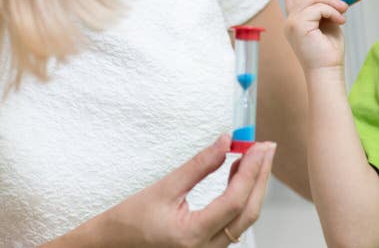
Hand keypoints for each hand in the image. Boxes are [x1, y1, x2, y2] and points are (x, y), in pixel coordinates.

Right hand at [45, 135, 275, 246]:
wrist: (110, 247)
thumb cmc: (129, 221)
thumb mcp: (163, 188)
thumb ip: (198, 166)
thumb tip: (226, 142)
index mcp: (192, 236)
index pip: (235, 200)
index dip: (251, 170)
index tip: (259, 146)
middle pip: (249, 212)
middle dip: (261, 177)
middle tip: (267, 147)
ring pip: (245, 219)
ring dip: (254, 186)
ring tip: (255, 156)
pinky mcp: (209, 247)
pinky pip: (235, 222)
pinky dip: (242, 197)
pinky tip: (240, 175)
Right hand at [284, 0, 348, 72]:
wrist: (328, 71)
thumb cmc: (329, 51)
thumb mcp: (328, 22)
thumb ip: (326, 7)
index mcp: (295, 20)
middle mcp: (290, 21)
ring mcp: (292, 23)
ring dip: (331, 0)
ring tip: (344, 10)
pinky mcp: (298, 26)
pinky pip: (317, 8)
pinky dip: (331, 10)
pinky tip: (341, 20)